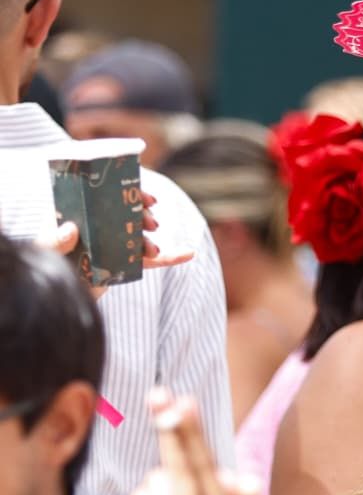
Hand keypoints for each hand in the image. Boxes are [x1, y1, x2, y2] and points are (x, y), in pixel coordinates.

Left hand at [42, 191, 194, 296]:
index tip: (142, 196)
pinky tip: (188, 253)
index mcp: (80, 216)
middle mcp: (98, 228)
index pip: (105, 196)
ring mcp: (113, 246)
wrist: (55, 302)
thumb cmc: (42, 271)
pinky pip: (150, 261)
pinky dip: (170, 257)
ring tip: (153, 249)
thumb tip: (72, 228)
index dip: (126, 191)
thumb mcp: (44, 254)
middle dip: (143, 215)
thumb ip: (53, 241)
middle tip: (151, 221)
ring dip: (151, 239)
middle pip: (126, 213)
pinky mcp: (124, 266)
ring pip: (139, 236)